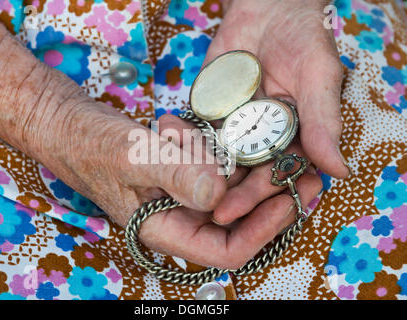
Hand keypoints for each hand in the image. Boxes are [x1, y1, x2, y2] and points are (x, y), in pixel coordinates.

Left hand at [202, 0, 348, 224]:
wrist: (266, 11)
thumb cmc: (302, 40)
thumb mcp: (318, 77)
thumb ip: (324, 121)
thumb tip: (339, 169)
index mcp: (296, 139)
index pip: (286, 173)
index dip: (276, 192)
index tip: (263, 211)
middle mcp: (265, 141)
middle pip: (251, 175)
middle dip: (239, 195)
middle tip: (222, 213)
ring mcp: (236, 130)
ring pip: (223, 162)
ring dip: (210, 179)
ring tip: (195, 194)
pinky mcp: (211, 115)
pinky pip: (199, 134)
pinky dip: (187, 143)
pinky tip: (175, 153)